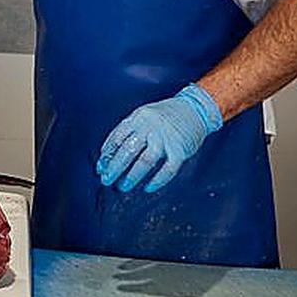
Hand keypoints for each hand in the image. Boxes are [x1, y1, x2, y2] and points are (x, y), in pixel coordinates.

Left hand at [96, 84, 222, 193]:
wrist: (195, 108)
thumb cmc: (165, 115)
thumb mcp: (143, 115)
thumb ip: (130, 131)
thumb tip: (110, 154)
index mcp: (138, 118)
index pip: (117, 138)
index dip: (107, 155)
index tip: (100, 167)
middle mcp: (150, 127)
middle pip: (128, 151)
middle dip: (114, 168)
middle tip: (106, 180)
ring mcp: (166, 138)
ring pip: (145, 161)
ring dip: (132, 176)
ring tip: (123, 186)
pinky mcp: (181, 150)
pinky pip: (168, 169)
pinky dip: (157, 181)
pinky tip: (147, 188)